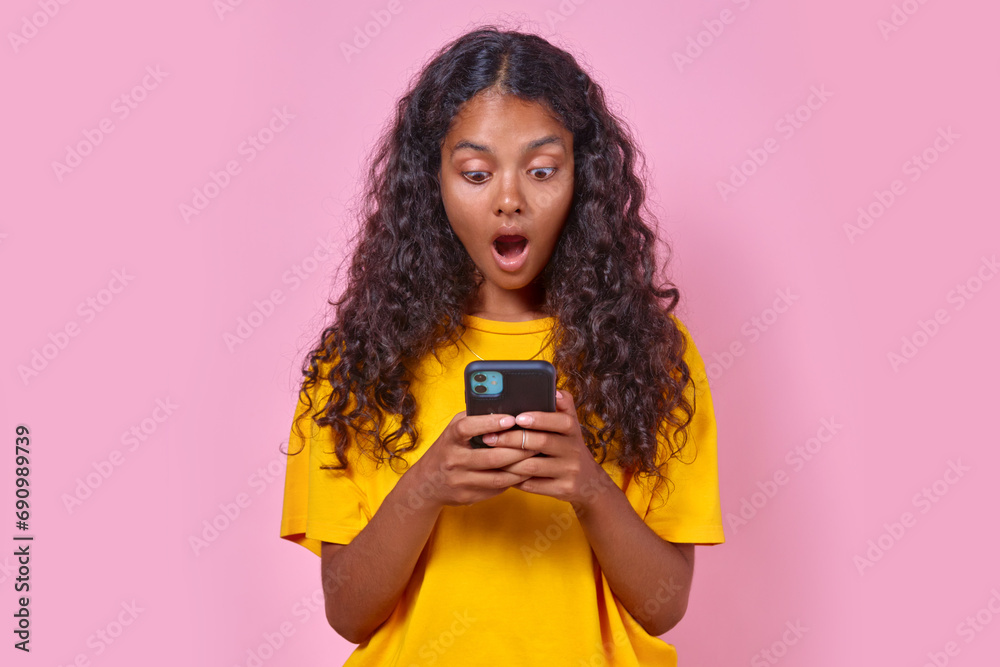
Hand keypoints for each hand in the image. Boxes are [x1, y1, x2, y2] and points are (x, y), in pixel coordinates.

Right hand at [410, 411, 537, 509]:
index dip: (490, 423)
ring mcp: (460, 480)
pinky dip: (513, 481)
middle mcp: (453, 460)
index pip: (468, 428)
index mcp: (450, 438)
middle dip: (518, 450)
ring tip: (536, 458)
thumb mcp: (454, 430)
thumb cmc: (448, 448)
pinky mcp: (468, 496)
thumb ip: (475, 418)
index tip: (511, 419)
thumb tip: (506, 407)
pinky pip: (496, 489)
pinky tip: (525, 473)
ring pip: (498, 477)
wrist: (426, 483)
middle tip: (537, 442)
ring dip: (520, 469)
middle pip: (491, 457)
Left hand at [487, 389, 614, 508]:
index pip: (560, 421)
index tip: (517, 417)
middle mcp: (574, 450)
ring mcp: (569, 471)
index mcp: (574, 430)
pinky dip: (515, 479)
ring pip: (533, 466)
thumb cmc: (569, 448)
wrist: (589, 482)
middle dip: (512, 439)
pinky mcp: (563, 489)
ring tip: (490, 455)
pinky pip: (533, 485)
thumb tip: (553, 390)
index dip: (539, 418)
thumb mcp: (570, 426)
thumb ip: (562, 407)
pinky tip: (502, 473)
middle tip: (490, 437)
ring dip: (508, 461)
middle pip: (541, 442)